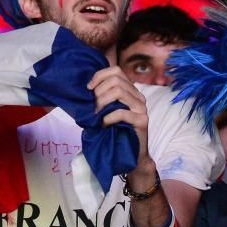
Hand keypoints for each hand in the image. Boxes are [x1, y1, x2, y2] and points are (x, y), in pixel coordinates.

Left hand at [87, 66, 152, 180]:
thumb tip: (84, 87)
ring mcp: (142, 108)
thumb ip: (102, 98)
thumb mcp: (106, 111)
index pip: (116, 71)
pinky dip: (108, 117)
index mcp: (130, 91)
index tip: (88, 89)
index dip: (99, 76)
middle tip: (93, 107)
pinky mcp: (142, 121)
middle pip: (116, 79)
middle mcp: (138, 96)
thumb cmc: (115, 133)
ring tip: (97, 115)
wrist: (131, 155)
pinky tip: (104, 124)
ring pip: (119, 91)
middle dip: (99, 92)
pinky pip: (122, 112)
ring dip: (102, 102)